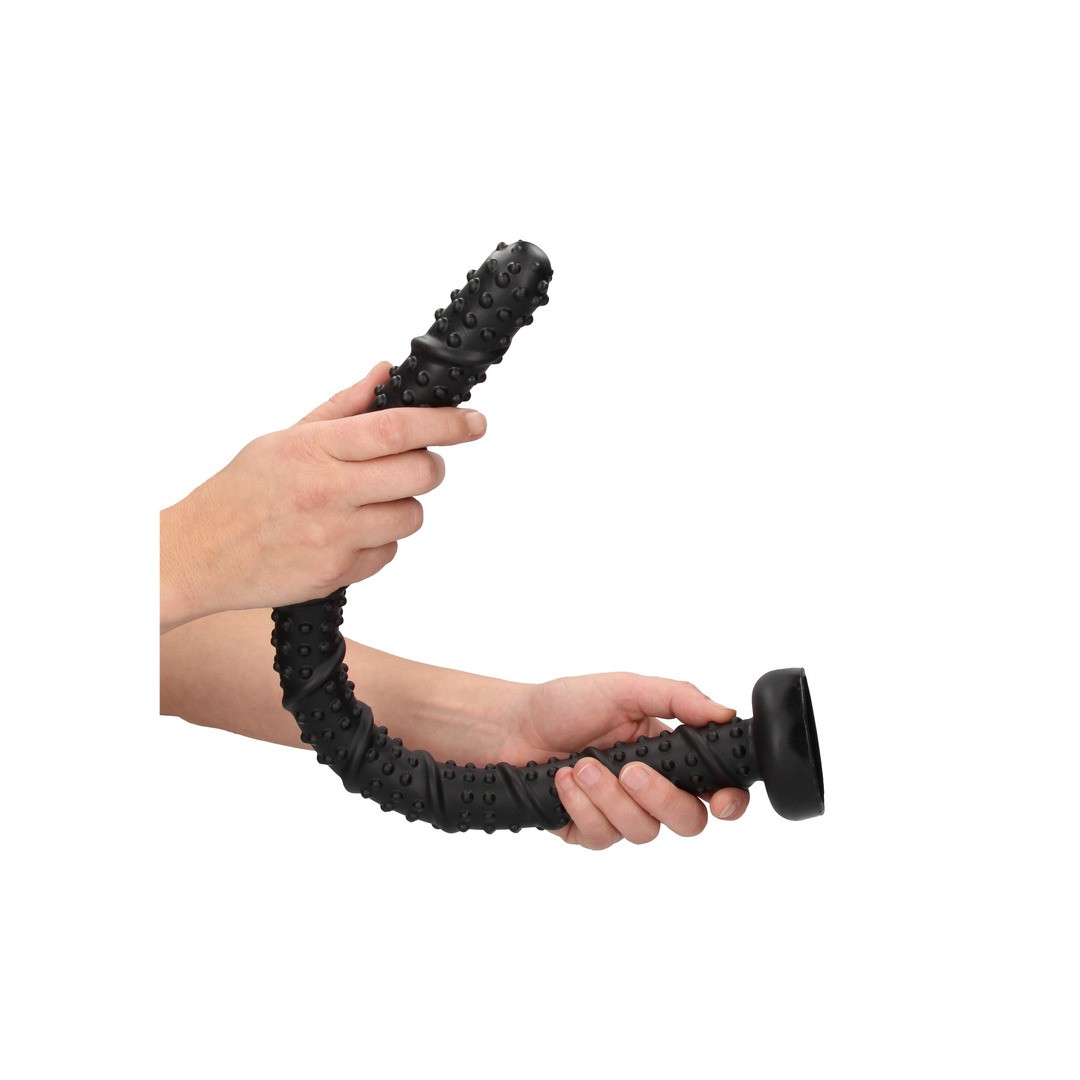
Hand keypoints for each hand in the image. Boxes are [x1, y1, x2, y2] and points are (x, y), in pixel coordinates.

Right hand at [160, 362, 485, 631]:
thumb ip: (342, 408)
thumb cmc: (239, 493)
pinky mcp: (336, 574)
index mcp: (313, 449)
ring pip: (411, 516)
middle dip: (429, 465)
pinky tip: (347, 534)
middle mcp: (326, 492)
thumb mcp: (283, 438)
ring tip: (367, 503)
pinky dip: (379, 542)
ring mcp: (333, 537)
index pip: (397, 429)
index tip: (474, 422)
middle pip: (419, 473)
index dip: (445, 424)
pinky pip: (389, 553)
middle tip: (414, 463)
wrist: (197, 555)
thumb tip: (385, 374)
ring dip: (403, 506)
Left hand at [495, 673, 749, 847]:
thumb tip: (726, 713)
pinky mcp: (588, 831)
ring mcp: (620, 814)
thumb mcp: (625, 689)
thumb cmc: (567, 703)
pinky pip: (601, 837)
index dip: (729, 801)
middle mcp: (650, 789)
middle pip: (687, 821)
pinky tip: (563, 780)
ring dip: (610, 798)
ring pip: (642, 832)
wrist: (512, 725)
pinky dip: (581, 806)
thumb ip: (677, 698)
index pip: (715, 788)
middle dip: (660, 798)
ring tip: (582, 765)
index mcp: (669, 753)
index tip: (722, 801)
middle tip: (630, 771)